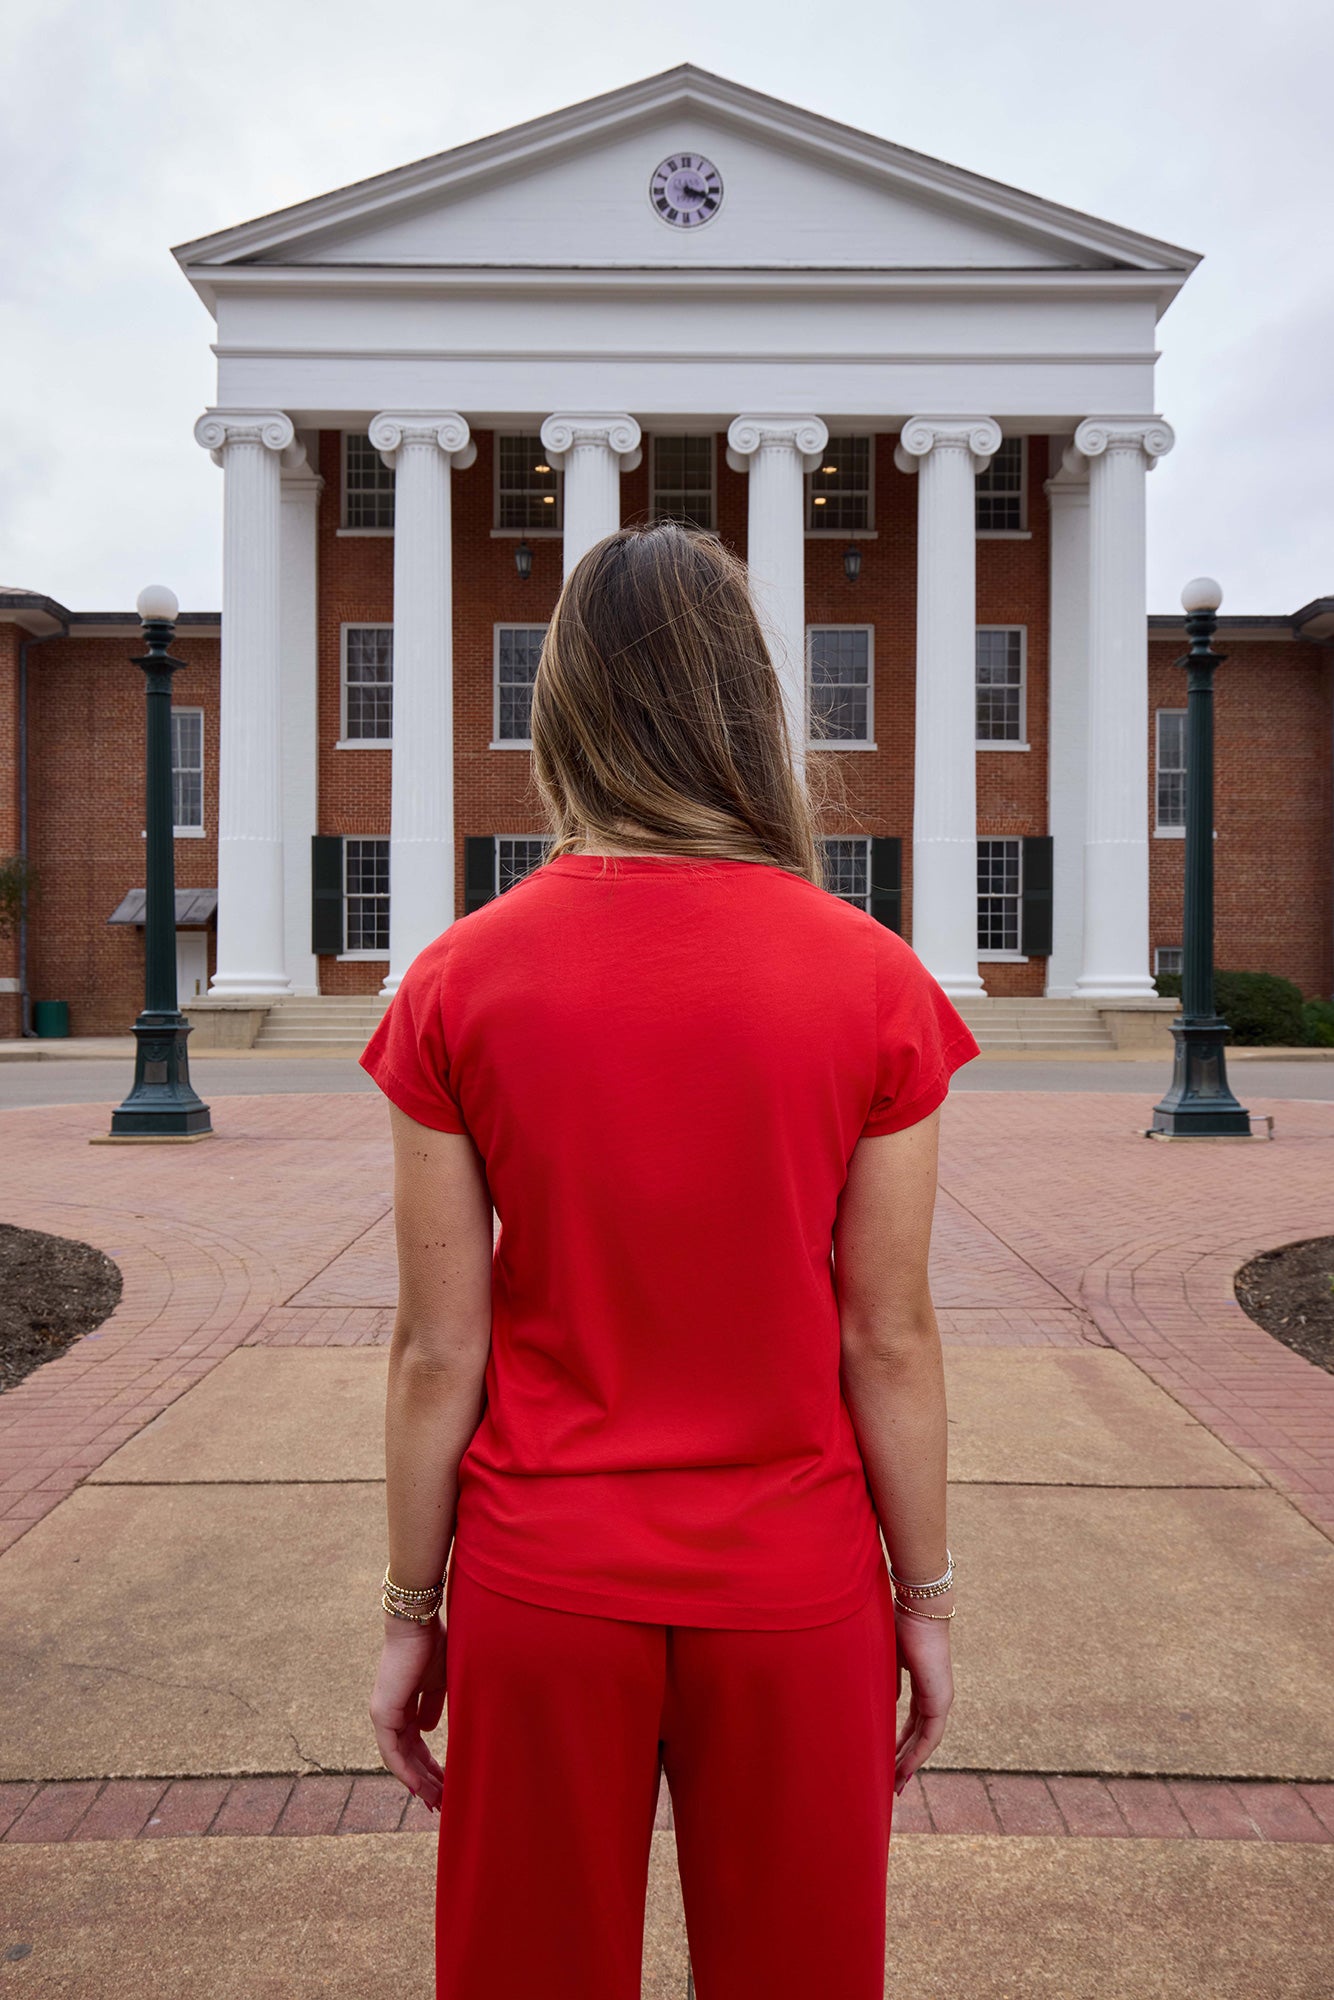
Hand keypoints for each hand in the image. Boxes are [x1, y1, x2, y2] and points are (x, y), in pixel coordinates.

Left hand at [370, 1614, 446, 1811]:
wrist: (419, 1623)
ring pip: (400, 1759)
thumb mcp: (440, 1681)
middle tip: (444, 1801)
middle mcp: (389, 1713)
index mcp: (403, 1705)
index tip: (446, 1782)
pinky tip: (420, 1787)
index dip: (429, 1765)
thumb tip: (431, 1729)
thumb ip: (434, 1705)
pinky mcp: (383, 1713)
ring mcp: (383, 1715)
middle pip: (408, 1756)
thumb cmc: (433, 1644)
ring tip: (438, 1801)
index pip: (414, 1744)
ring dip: (419, 1781)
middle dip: (427, 1780)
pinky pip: (392, 1752)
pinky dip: (406, 1772)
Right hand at [893, 1609, 952, 1796]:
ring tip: (894, 1783)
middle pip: (919, 1736)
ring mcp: (940, 1698)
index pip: (912, 1721)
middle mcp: (934, 1695)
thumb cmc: (898, 1623)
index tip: (886, 1758)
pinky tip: (904, 1769)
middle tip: (890, 1781)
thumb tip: (877, 1703)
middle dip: (903, 1759)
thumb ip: (882, 1680)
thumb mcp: (884, 1657)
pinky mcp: (940, 1699)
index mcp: (922, 1683)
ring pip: (925, 1740)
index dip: (899, 1741)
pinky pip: (930, 1736)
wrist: (917, 1608)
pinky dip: (917, 1754)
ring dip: (909, 1762)